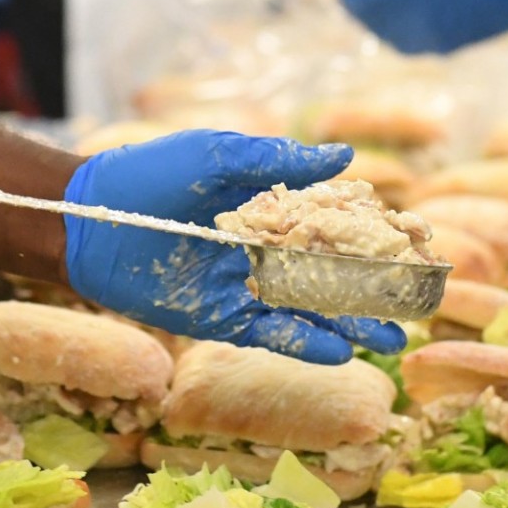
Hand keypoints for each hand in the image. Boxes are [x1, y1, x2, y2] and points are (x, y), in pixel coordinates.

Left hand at [63, 131, 406, 364]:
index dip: (373, 239)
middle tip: (418, 305)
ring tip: (393, 337)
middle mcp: (260, 251)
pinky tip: (342, 352)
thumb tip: (346, 157)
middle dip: (374, 292)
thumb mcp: (219, 155)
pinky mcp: (217, 318)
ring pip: (308, 310)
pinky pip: (268, 335)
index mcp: (265, 209)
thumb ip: (279, 160)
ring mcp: (241, 287)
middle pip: (330, 275)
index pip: (332, 226)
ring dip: (350, 325)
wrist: (89, 218)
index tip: (414, 248)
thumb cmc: (150, 174)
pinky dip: (303, 344)